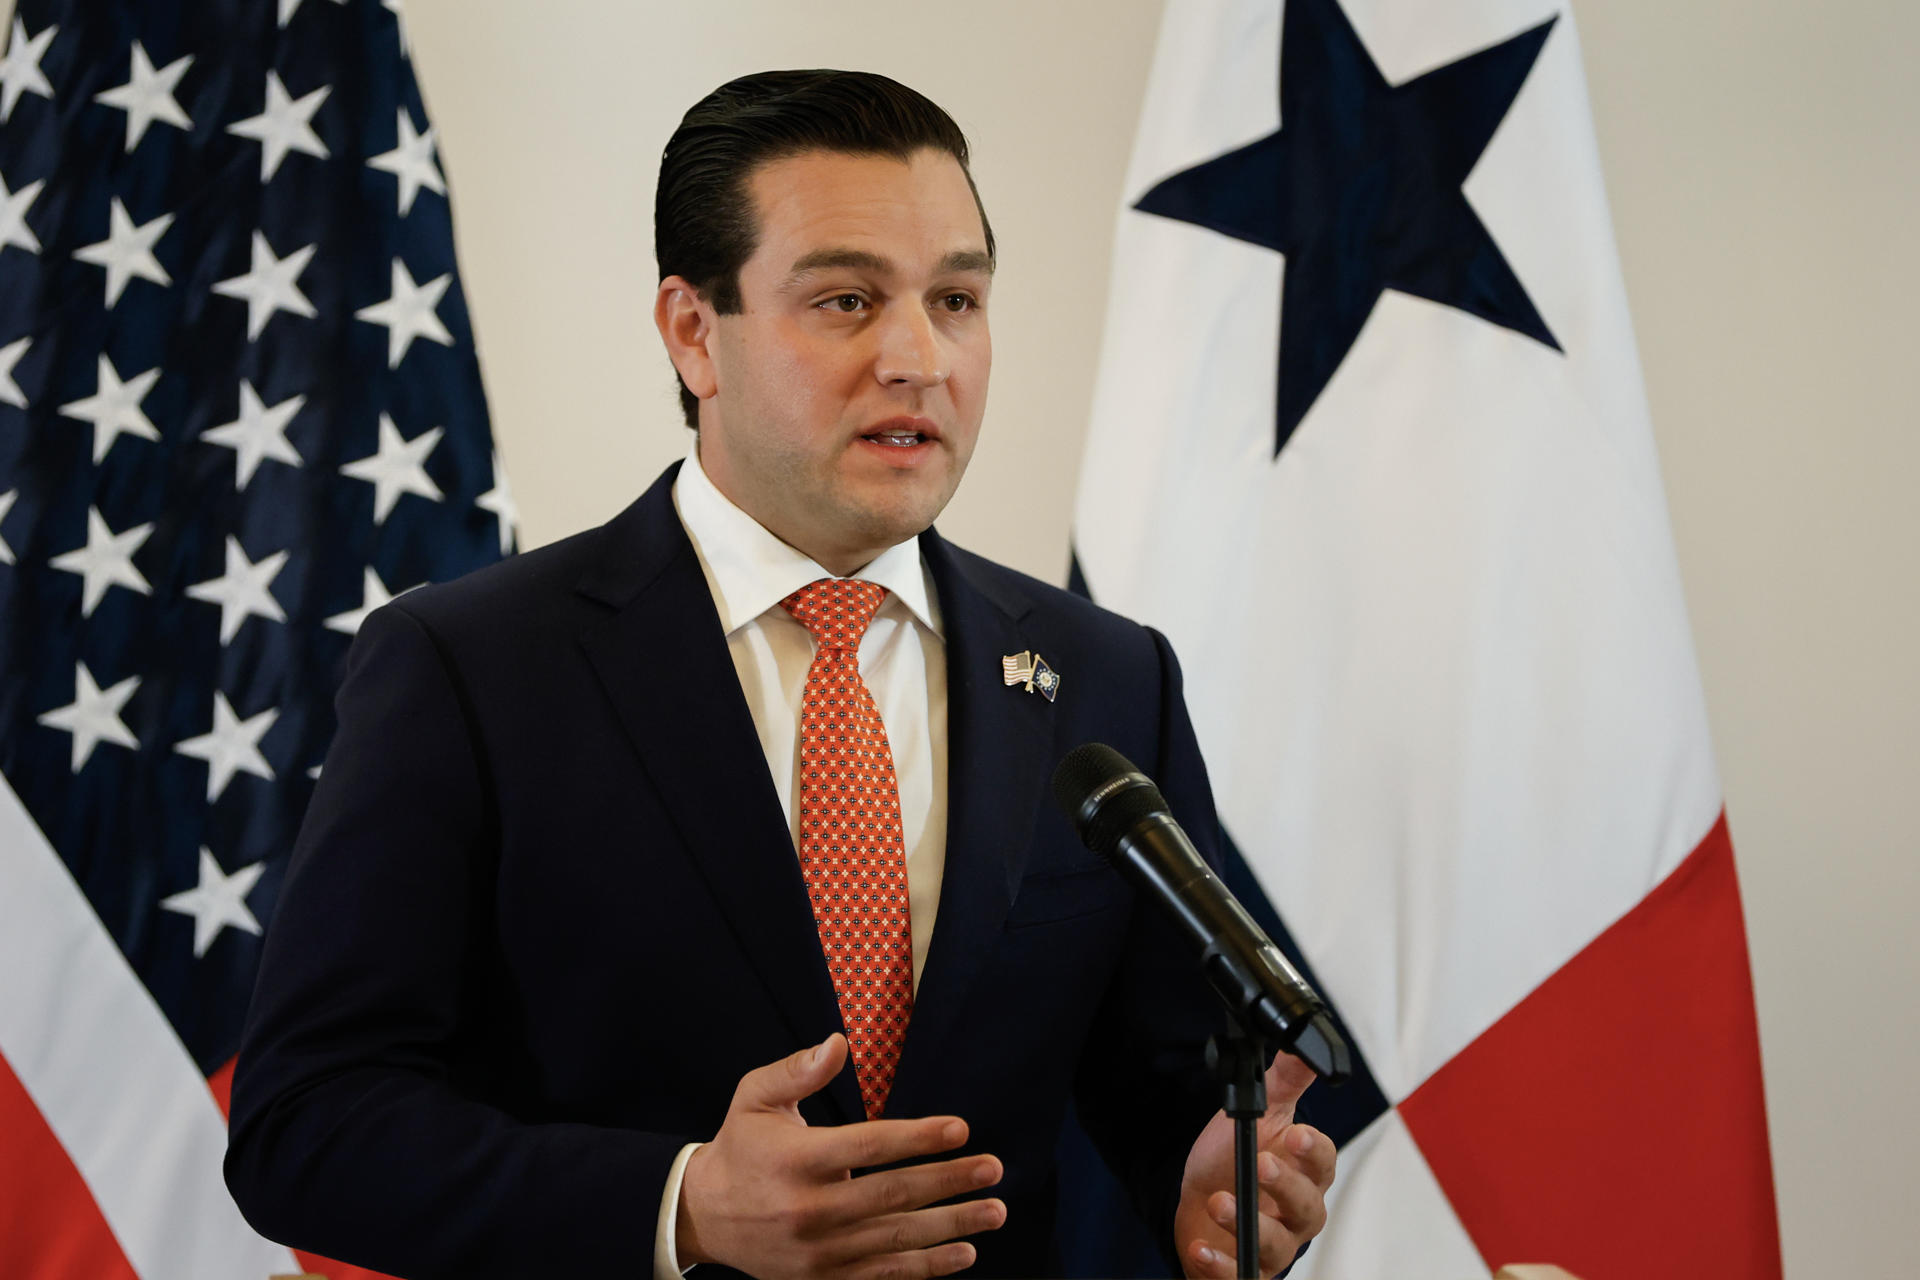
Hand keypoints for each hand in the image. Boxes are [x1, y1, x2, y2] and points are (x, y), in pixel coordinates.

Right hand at [677, 1033, 1006, 1279]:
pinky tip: (963, 1252)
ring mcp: (819, 1251)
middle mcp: (810, 1209)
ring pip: (896, 1239)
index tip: (961, 1128)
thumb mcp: (755, 1097)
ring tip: (995, 1211)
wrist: (704, 1216)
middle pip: (893, 1196)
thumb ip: (797, 1070)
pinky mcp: (823, 1278)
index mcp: (797, 1160)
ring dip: (952, 1225)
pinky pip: (884, 1274)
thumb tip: (839, 1043)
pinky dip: (927, 1267)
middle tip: (993, 1168)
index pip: (868, 1146)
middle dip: (949, 1181)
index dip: (917, 1138)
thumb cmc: (741, 1147)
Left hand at [1174, 1048, 1335, 1277]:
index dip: (1313, 1151)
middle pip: (1308, 1207)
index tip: (1294, 1134)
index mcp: (1304, 1173)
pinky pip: (1241, 1276)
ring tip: (1220, 1201)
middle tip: (1260, 1163)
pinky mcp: (1244, 1270)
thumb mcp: (1257, 1115)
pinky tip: (1202, 1248)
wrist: (1196, 1200)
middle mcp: (1295, 1213)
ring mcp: (1272, 1245)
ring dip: (1249, 1225)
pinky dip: (1221, 1266)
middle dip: (1286, 1187)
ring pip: (1278, 1246)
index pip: (1323, 1163)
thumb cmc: (1234, 1159)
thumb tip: (1302, 1045)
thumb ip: (1284, 1081)